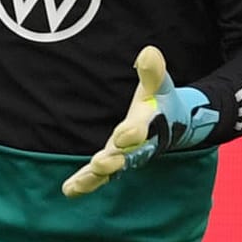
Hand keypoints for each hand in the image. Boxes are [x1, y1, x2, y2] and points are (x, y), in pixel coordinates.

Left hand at [62, 46, 217, 196]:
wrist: (172, 124)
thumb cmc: (161, 101)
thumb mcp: (160, 86)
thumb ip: (154, 72)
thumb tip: (148, 52)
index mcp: (150, 125)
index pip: (141, 129)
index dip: (134, 131)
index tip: (125, 134)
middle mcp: (138, 146)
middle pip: (126, 156)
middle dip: (114, 160)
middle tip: (100, 163)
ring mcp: (125, 157)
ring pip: (111, 170)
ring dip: (95, 176)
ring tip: (78, 184)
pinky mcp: (113, 162)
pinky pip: (99, 176)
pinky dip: (85, 183)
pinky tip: (69, 190)